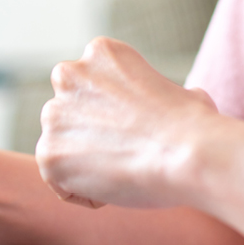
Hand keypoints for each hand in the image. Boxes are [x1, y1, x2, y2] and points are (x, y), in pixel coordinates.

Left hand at [36, 37, 217, 209]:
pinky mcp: (48, 154)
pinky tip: (114, 186)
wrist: (188, 153)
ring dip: (85, 162)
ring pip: (62, 146)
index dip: (115, 114)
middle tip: (126, 151)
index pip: (92, 87)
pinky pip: (61, 182)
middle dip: (89, 133)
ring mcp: (54, 114)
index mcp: (101, 53)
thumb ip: (160, 94)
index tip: (138, 127)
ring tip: (124, 168)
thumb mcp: (180, 92)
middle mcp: (69, 75)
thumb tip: (185, 101)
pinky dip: (84, 192)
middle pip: (69, 113)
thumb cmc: (195, 126)